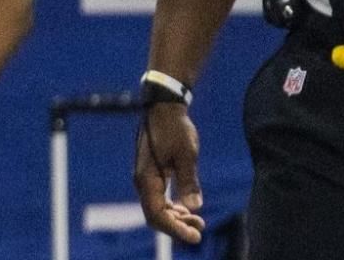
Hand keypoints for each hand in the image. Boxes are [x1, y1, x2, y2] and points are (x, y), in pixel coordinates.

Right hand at [135, 104, 206, 243]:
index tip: (196, 236)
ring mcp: (145, 177)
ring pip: (156, 208)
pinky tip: (186, 208)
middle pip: (155, 215)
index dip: (175, 230)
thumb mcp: (187, 154)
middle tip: (201, 229)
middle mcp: (142, 181)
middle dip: (176, 226)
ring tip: (198, 220)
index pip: (156, 215)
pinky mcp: (151, 173)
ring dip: (175, 218)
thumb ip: (189, 181)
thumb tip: (194, 207)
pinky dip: (172, 207)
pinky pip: (158, 198)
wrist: (163, 107)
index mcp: (147, 178)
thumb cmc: (174, 128)